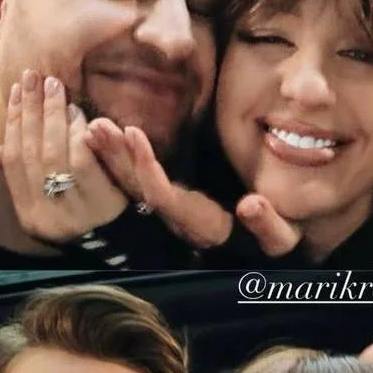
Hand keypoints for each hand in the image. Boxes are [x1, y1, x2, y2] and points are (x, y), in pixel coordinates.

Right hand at [0, 70, 127, 244]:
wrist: (128, 240)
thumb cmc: (88, 212)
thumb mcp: (54, 200)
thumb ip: (27, 177)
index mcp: (29, 215)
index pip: (12, 162)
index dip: (12, 123)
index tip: (15, 91)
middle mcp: (45, 217)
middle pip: (30, 154)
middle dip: (30, 110)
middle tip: (33, 77)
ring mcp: (72, 213)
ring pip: (53, 155)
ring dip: (52, 116)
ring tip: (54, 88)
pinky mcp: (99, 205)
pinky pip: (82, 162)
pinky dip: (76, 134)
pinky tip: (77, 114)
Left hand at [86, 122, 300, 254]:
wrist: (262, 248)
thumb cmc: (273, 238)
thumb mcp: (280, 238)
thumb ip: (269, 226)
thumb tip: (251, 205)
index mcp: (200, 225)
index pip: (165, 198)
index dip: (147, 168)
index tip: (133, 134)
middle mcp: (178, 220)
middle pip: (139, 190)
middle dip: (118, 159)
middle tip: (97, 125)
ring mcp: (170, 211)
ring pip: (133, 185)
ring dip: (111, 157)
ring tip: (91, 126)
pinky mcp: (168, 200)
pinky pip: (135, 180)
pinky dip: (117, 158)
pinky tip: (101, 137)